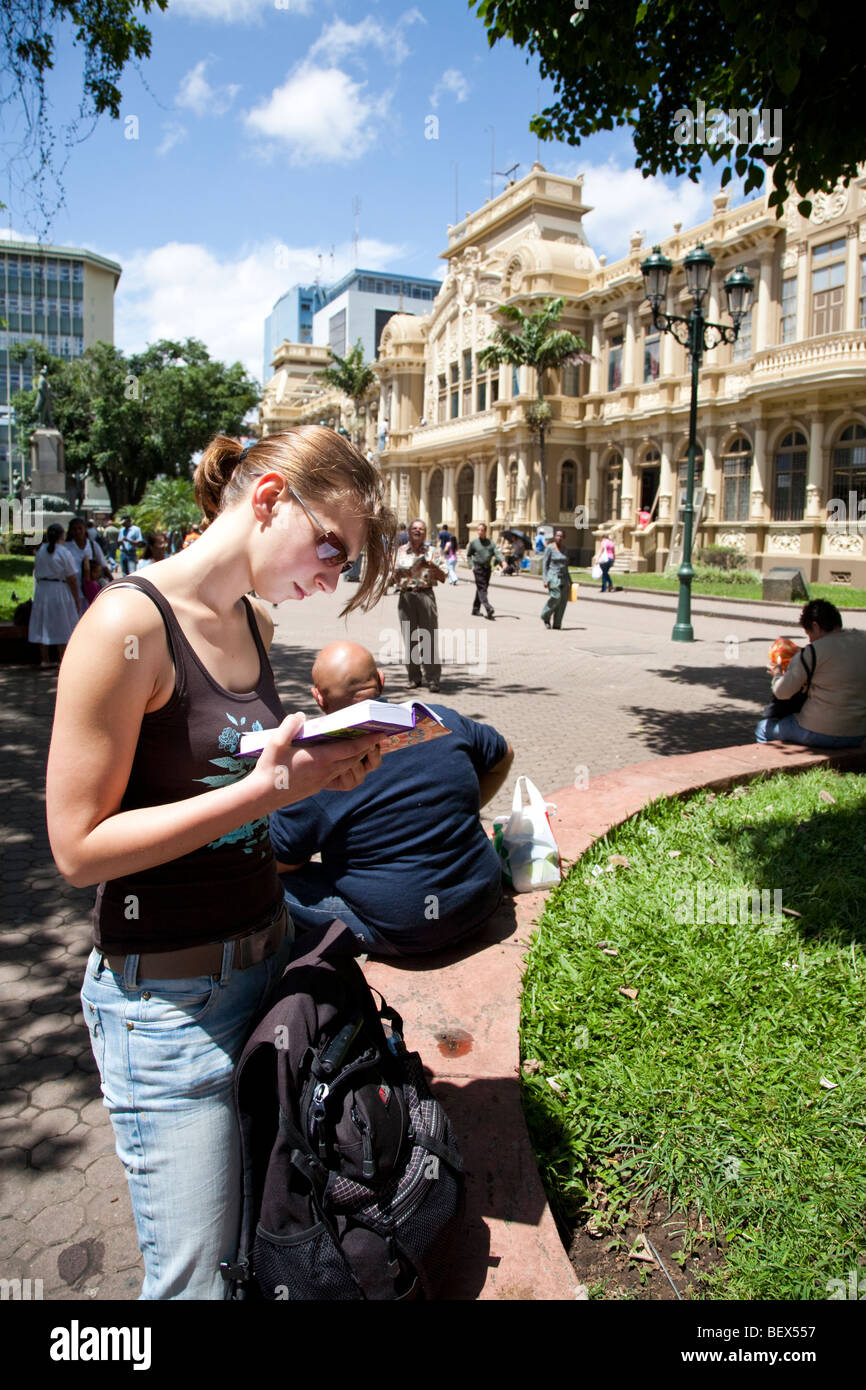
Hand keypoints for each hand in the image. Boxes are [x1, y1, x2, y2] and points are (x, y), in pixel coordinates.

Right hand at [250, 713, 382, 812]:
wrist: (263, 795)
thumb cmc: (269, 768)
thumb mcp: (275, 742)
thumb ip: (289, 726)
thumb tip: (300, 716)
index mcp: (319, 759)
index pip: (351, 749)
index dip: (367, 741)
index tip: (380, 733)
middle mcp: (326, 771)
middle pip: (354, 759)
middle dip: (366, 748)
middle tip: (374, 735)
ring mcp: (323, 780)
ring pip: (347, 767)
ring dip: (357, 756)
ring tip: (362, 745)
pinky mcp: (319, 786)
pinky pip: (338, 773)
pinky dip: (345, 764)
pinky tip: (341, 757)